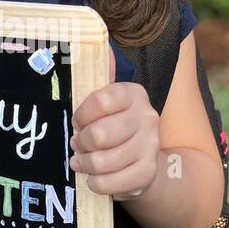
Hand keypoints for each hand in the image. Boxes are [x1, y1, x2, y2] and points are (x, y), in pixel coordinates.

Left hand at [69, 48, 160, 199]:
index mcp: (133, 93)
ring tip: (84, 162)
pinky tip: (95, 177)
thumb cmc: (113, 126)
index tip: (78, 121)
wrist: (143, 161)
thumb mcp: (104, 101)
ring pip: (102, 161)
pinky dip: (96, 183)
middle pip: (99, 135)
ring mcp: (150, 146)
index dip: (81, 115)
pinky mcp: (147, 173)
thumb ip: (98, 74)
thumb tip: (101, 45)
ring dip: (86, 165)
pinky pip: (109, 183)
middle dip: (81, 143)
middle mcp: (147, 116)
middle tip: (78, 145)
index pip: (100, 100)